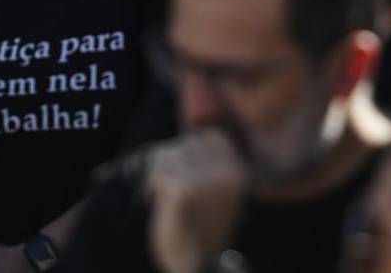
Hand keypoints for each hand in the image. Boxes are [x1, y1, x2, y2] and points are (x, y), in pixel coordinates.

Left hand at [145, 130, 249, 272]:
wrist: (196, 268)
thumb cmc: (200, 230)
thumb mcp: (215, 192)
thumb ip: (208, 163)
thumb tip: (189, 132)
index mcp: (240, 171)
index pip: (208, 136)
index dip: (189, 152)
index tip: (181, 176)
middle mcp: (228, 171)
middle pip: (185, 144)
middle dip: (171, 164)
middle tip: (169, 191)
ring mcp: (207, 180)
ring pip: (167, 156)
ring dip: (158, 177)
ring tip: (164, 201)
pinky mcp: (183, 190)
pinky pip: (156, 174)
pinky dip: (150, 190)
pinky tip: (155, 206)